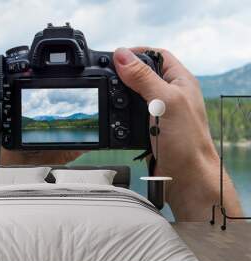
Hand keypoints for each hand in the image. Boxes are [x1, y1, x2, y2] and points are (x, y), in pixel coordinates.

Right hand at [113, 47, 242, 220]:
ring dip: (120, 93)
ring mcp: (159, 111)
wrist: (186, 176)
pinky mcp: (149, 127)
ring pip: (134, 94)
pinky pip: (130, 113)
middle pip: (143, 73)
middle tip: (107, 75)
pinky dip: (120, 112)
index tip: (115, 56)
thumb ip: (143, 78)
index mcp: (179, 81)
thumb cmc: (186, 141)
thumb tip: (121, 56)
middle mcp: (170, 94)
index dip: (136, 52)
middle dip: (124, 73)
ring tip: (108, 93)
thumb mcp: (164, 102)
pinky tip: (114, 113)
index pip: (157, 55)